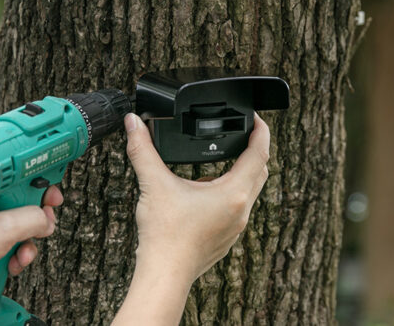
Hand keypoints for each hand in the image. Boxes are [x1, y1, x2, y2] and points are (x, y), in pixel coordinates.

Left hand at [0, 186, 62, 284]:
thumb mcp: (3, 227)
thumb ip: (32, 219)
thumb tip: (46, 220)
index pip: (14, 181)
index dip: (36, 188)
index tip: (52, 196)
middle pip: (17, 209)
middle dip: (32, 225)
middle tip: (42, 228)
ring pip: (12, 233)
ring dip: (23, 247)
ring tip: (22, 256)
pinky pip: (2, 250)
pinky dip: (11, 259)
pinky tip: (10, 266)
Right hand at [126, 112, 269, 283]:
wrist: (164, 276)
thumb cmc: (164, 236)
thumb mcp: (153, 184)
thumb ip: (142, 149)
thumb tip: (133, 123)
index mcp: (233, 193)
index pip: (259, 154)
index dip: (260, 131)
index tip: (255, 118)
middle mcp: (241, 210)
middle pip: (259, 172)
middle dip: (253, 150)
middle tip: (242, 134)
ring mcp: (236, 227)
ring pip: (249, 192)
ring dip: (240, 173)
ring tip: (221, 159)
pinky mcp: (226, 238)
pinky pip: (237, 209)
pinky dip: (229, 193)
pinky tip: (206, 191)